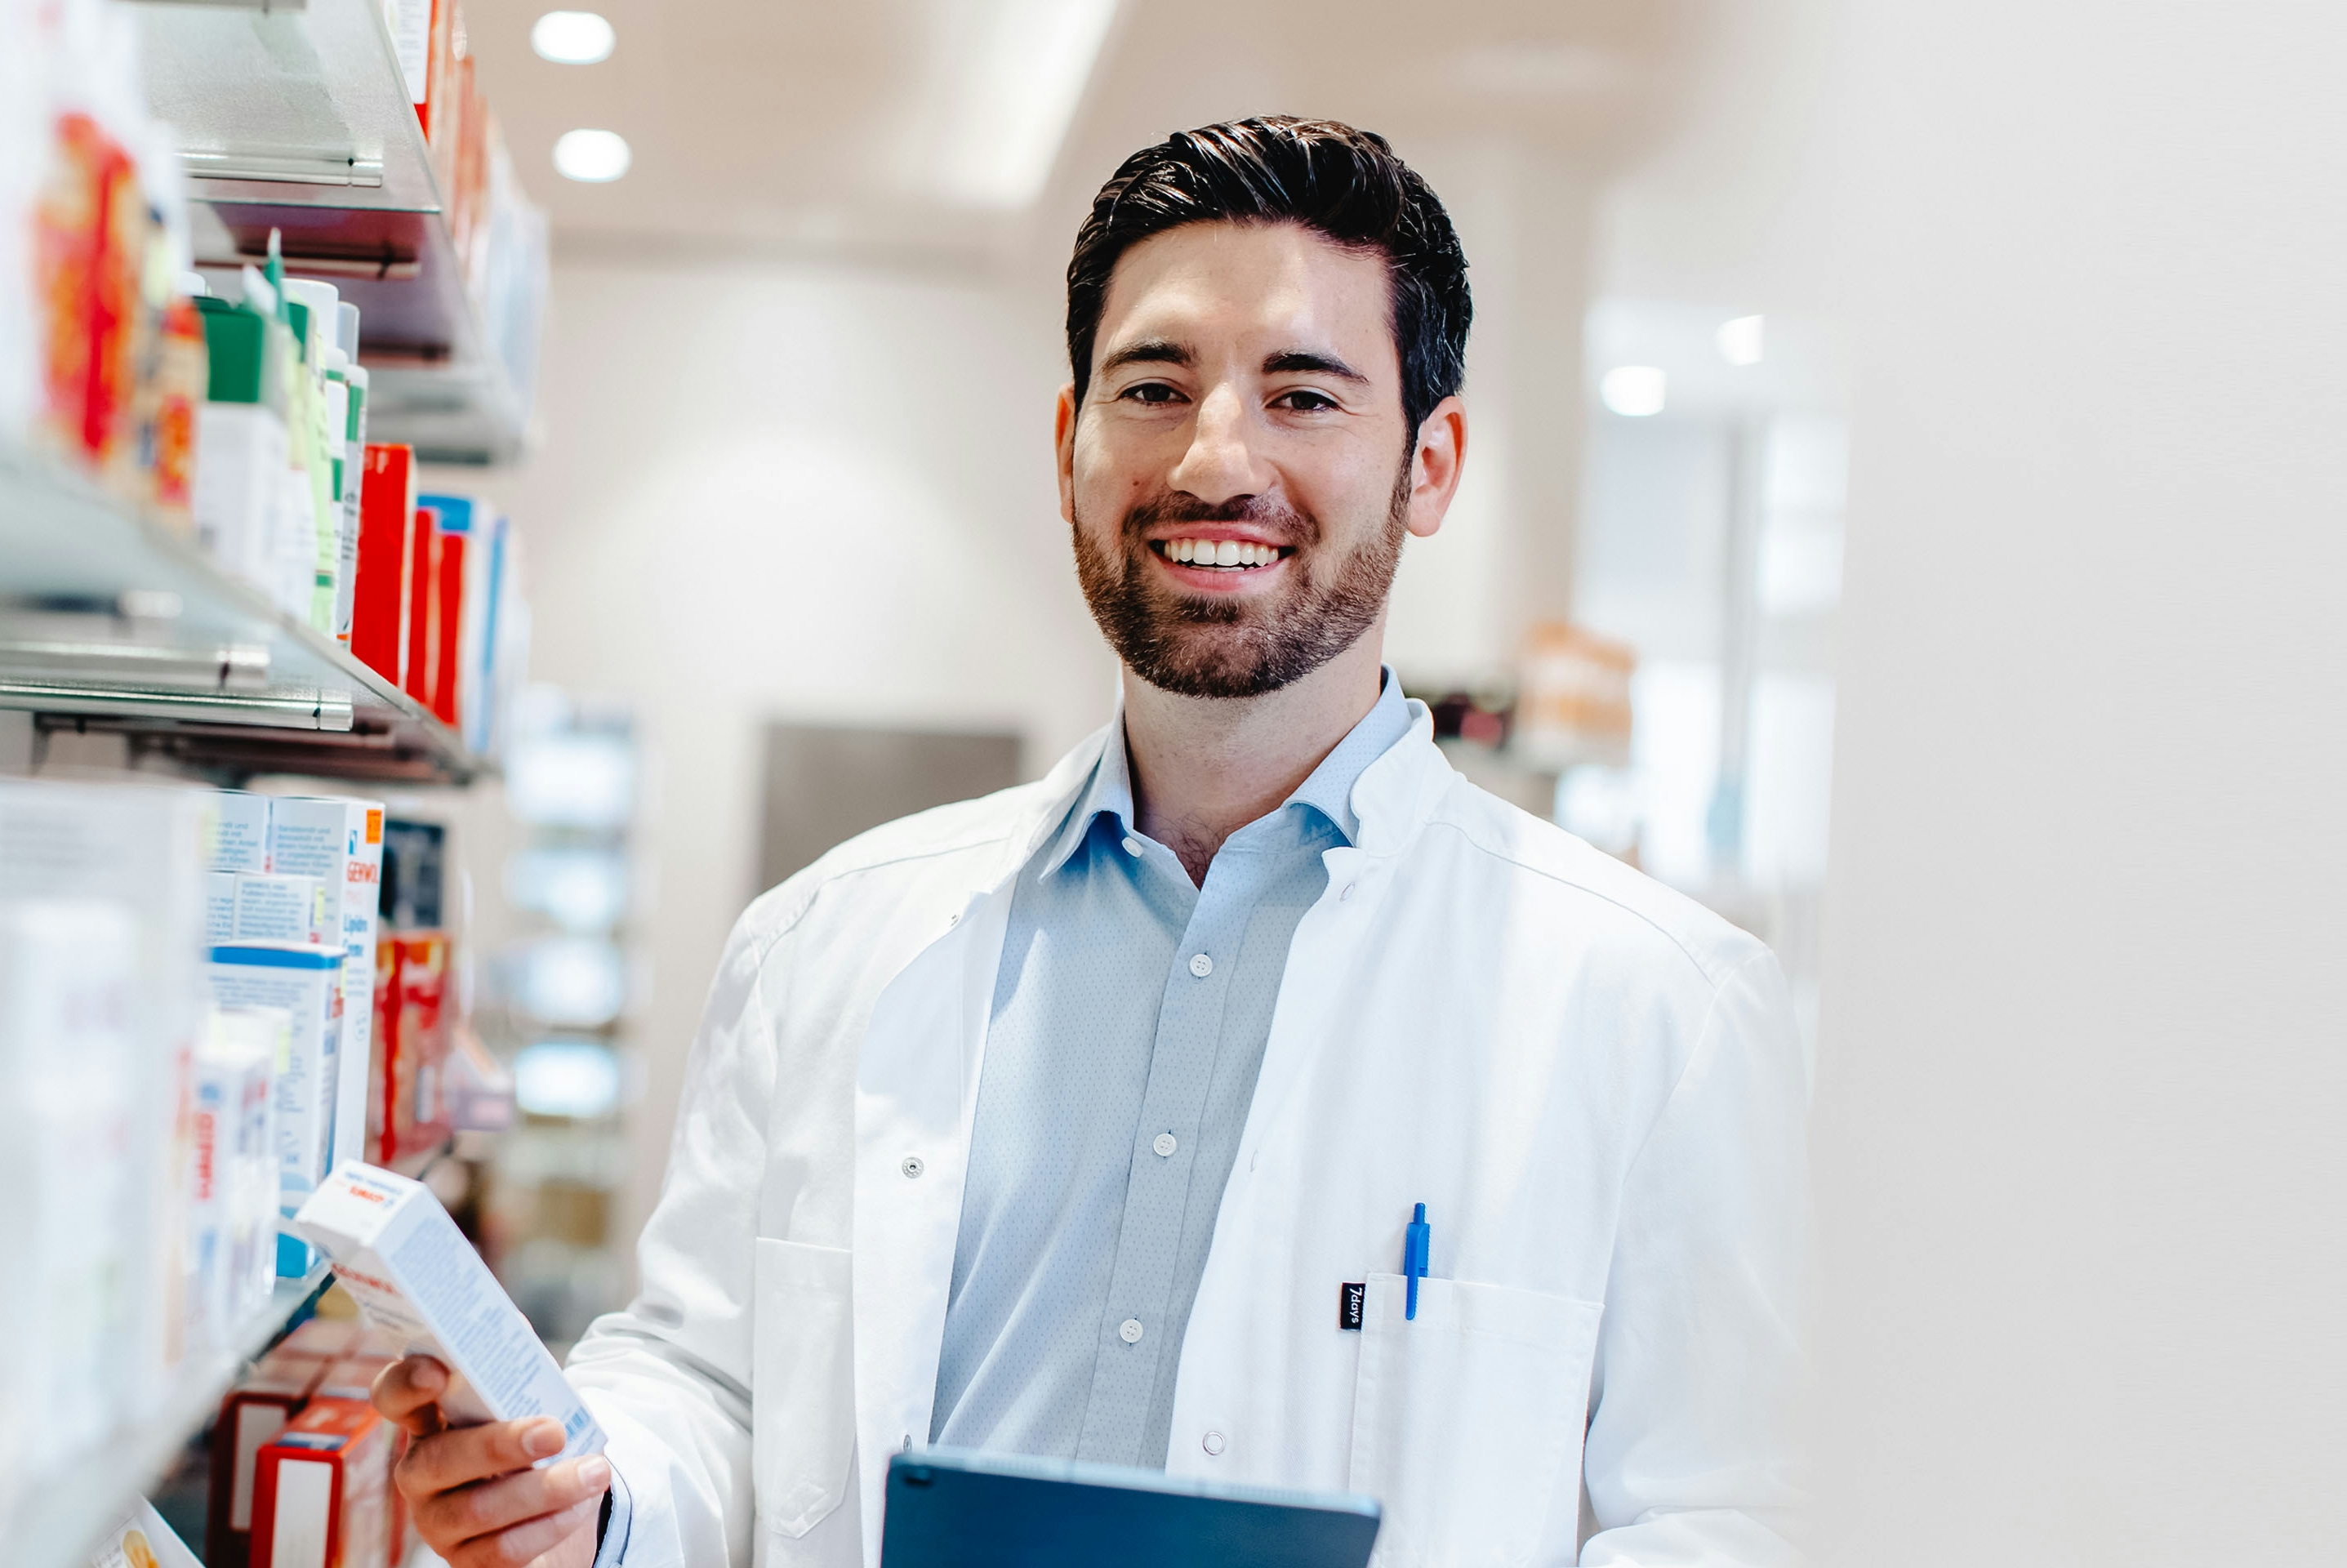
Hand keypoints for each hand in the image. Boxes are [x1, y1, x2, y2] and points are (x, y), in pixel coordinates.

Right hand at [373, 1356, 608, 1567]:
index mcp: (427, 1421)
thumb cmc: (526, 1439)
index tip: (438, 1371)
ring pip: (479, 1510)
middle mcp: (420, 1472)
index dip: (406, 1383)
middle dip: (501, 1444)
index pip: (393, 1397)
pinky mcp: (466, 1560)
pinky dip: (550, 1525)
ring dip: (545, 1490)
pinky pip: (503, 1549)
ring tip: (595, 1472)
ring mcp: (438, 1521)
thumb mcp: (520, 1402)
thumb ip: (515, 1369)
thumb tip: (515, 1331)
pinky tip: (582, 1505)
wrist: (543, 1507)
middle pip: (441, 1460)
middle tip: (555, 1432)